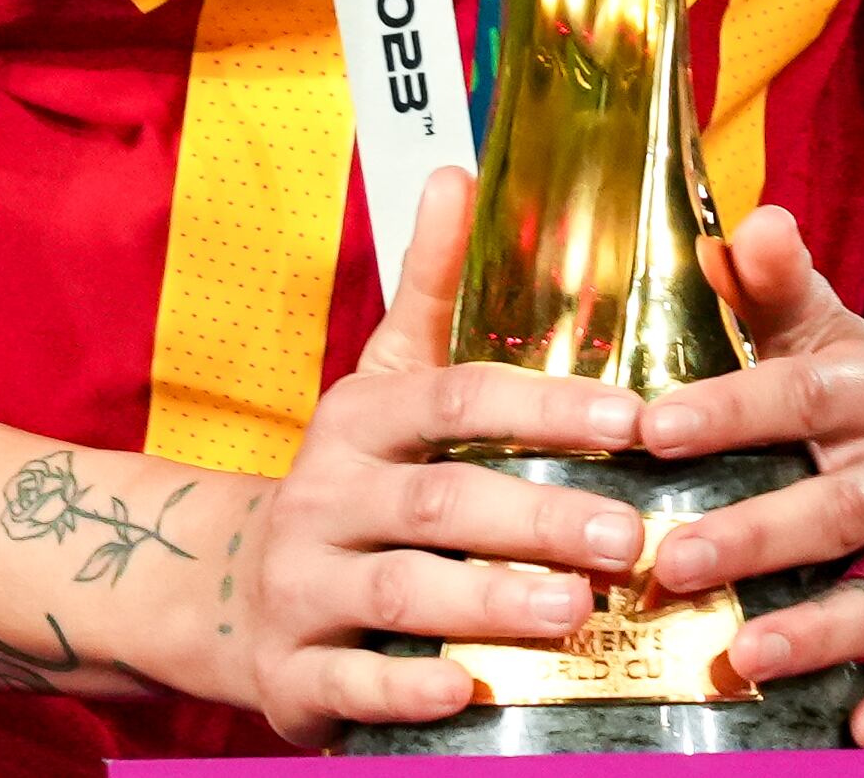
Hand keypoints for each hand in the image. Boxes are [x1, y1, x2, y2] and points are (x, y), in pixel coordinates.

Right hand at [202, 166, 651, 743]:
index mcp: (362, 419)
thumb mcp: (386, 381)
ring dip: (489, 601)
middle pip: (440, 499)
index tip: (636, 419)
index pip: (459, 397)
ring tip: (577, 609)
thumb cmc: (354, 481)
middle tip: (630, 536)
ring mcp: (300, 588)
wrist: (227, 592)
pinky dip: (406, 690)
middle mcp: (326, 497)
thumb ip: (431, 289)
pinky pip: (350, 683)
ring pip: (399, 593)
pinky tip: (468, 693)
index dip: (548, 405)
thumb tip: (456, 172)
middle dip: (540, 516)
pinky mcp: (291, 676)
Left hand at [634, 203, 863, 747]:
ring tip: (740, 657)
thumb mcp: (809, 325)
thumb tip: (750, 221)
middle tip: (666, 563)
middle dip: (752, 537)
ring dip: (813, 630)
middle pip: (834, 507)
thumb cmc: (836, 386)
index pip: (798, 395)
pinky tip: (863, 735)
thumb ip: (770, 282)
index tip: (650, 428)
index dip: (728, 409)